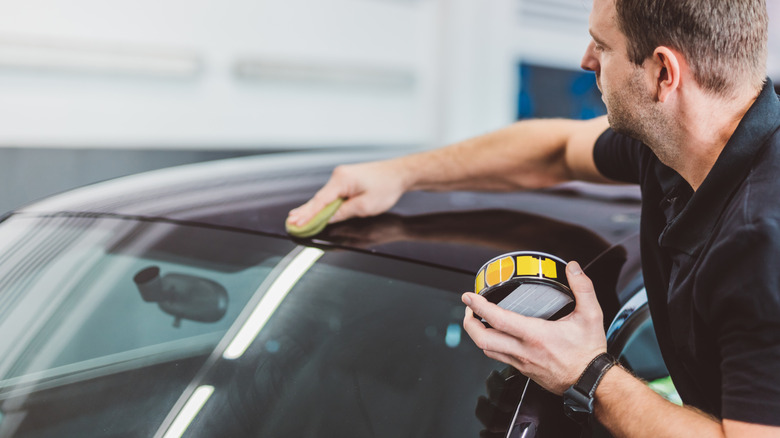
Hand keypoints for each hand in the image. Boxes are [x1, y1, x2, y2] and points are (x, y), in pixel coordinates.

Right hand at [287, 160, 408, 226]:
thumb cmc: (386, 186)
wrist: (400, 173)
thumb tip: (327, 219)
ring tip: (298, 218)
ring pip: (324, 196)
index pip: (320, 201)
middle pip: (319, 198)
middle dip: (305, 212)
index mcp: (342, 180)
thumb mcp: (365, 206)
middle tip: (291, 223)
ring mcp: (342, 176)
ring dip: (313, 208)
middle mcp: (339, 175)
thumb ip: (343, 212)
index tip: (297, 223)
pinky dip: (323, 203)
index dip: (307, 215)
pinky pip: (331, 194)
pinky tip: (315, 209)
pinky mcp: (346, 179)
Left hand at [462, 261, 606, 394]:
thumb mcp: (591, 315)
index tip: (469, 296)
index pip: (498, 319)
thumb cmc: (588, 352)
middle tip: (469, 308)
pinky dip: (491, 345)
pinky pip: (499, 358)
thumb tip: (573, 268)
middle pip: (482, 339)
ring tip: (477, 319)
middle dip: (469, 322)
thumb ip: (583, 288)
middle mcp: (524, 351)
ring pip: (487, 350)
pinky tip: (496, 335)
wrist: (591, 382)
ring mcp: (521, 362)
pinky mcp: (523, 370)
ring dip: (477, 334)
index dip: (479, 305)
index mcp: (536, 335)